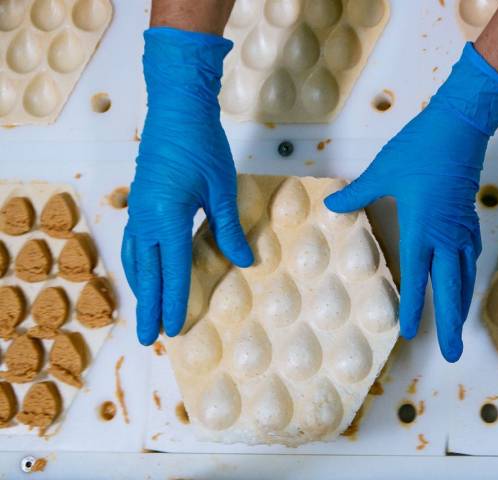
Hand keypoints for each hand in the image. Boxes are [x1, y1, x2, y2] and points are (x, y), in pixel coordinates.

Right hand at [122, 28, 252, 345]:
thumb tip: (245, 262)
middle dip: (149, 307)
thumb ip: (229, 229)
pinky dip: (138, 264)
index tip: (174, 329)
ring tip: (145, 311)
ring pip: (137, 259)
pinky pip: (135, 242)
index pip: (174, 272)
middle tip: (147, 339)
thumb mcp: (222, 189)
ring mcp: (138, 210)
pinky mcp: (139, 201)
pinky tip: (144, 270)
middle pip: (148, 274)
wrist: (175, 108)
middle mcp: (146, 220)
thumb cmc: (202, 146)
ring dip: (141, 288)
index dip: (175, 302)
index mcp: (168, 220)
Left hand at [325, 43, 497, 361]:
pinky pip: (471, 256)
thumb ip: (358, 193)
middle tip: (453, 354)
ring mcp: (461, 229)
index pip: (417, 278)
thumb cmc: (419, 148)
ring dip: (462, 304)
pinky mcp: (470, 218)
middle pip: (451, 289)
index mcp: (420, 228)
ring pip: (465, 276)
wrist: (460, 127)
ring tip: (459, 327)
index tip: (410, 333)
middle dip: (451, 324)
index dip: (414, 308)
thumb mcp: (383, 171)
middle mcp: (444, 236)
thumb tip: (332, 205)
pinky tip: (464, 280)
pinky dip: (467, 276)